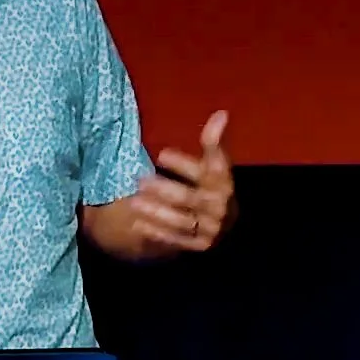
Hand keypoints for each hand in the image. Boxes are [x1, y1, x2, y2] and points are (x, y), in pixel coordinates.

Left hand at [127, 110, 235, 251]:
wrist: (218, 224)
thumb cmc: (210, 186)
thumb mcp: (213, 164)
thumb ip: (213, 142)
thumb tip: (221, 113)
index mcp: (225, 184)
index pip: (207, 173)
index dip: (184, 164)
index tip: (161, 154)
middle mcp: (221, 208)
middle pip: (191, 199)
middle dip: (164, 190)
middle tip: (139, 181)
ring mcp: (212, 228)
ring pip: (182, 220)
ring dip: (156, 212)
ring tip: (134, 202)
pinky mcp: (200, 245)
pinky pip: (177, 239)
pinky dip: (157, 232)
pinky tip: (138, 224)